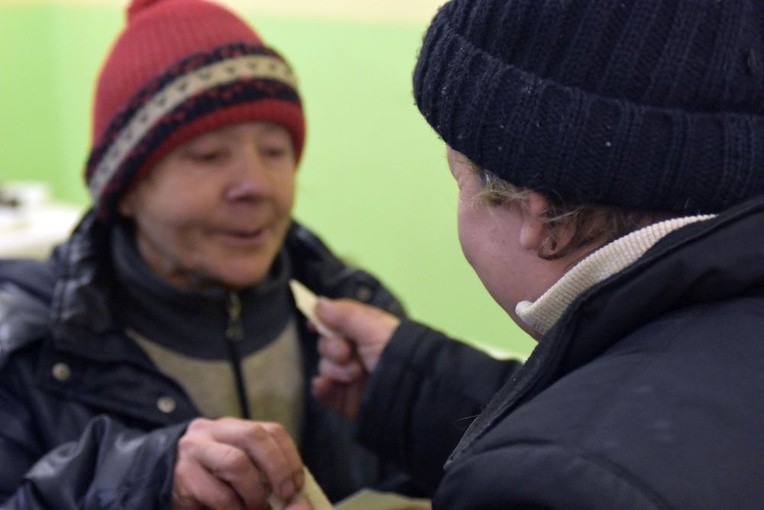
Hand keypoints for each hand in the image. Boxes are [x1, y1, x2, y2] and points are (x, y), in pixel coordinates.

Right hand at [172, 417, 305, 509]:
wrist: (153, 482)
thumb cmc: (204, 482)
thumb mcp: (232, 470)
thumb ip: (259, 474)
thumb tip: (296, 497)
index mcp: (231, 427)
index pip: (270, 430)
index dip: (289, 456)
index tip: (297, 484)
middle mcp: (212, 431)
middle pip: (254, 436)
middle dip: (277, 468)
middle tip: (284, 495)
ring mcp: (194, 450)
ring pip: (236, 462)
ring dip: (254, 492)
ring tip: (257, 508)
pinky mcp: (181, 474)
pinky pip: (218, 493)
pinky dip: (234, 508)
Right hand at [312, 298, 399, 419]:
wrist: (410, 391)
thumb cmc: (395, 352)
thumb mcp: (372, 328)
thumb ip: (344, 315)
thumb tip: (318, 303)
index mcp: (365, 330)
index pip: (337, 321)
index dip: (323, 320)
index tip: (313, 323)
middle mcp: (356, 351)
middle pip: (326, 344)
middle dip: (332, 348)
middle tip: (346, 354)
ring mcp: (350, 376)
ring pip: (325, 367)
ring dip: (335, 370)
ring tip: (356, 374)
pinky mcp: (345, 398)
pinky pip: (323, 391)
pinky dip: (322, 388)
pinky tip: (324, 385)